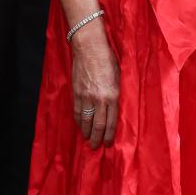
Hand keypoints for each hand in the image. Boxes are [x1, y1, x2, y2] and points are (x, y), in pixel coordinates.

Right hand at [72, 27, 118, 148]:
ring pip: (85, 120)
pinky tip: (80, 125)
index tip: (108, 143)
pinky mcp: (76, 92)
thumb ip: (117, 93)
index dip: (109, 135)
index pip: (111, 121)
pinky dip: (78, 120)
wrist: (89, 47)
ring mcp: (86, 96)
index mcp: (113, 95)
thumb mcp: (119, 76)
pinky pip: (77, 111)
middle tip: (96, 147)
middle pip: (97, 125)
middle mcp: (99, 99)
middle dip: (96, 138)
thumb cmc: (108, 59)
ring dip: (86, 132)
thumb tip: (116, 107)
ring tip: (87, 139)